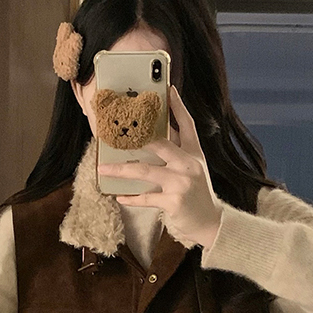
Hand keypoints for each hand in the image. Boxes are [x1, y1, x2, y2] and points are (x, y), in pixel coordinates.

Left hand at [98, 86, 221, 249]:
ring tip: (103, 169)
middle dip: (137, 137)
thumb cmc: (197, 195)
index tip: (168, 89)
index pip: (187, 125)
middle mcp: (189, 164)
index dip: (177, 106)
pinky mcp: (173, 202)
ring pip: (145, 171)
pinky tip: (119, 197)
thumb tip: (151, 141)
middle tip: (116, 131)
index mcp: (194, 153)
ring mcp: (181, 183)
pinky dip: (131, 199)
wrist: (210, 222)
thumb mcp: (193, 170)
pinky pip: (146, 198)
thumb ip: (176, 154)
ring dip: (121, 171)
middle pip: (160, 143)